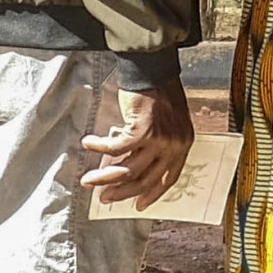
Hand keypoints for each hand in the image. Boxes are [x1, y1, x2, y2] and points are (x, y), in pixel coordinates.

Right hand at [78, 86, 191, 208]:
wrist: (155, 68)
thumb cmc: (160, 89)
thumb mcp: (169, 120)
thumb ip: (159, 142)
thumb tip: (135, 160)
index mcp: (184, 144)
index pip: (170, 178)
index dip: (153, 193)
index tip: (139, 204)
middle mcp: (174, 145)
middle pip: (146, 179)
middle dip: (123, 192)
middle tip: (106, 198)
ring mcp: (159, 140)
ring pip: (128, 170)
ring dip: (105, 177)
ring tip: (89, 180)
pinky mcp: (142, 131)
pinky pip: (115, 148)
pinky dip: (99, 147)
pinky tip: (88, 142)